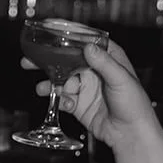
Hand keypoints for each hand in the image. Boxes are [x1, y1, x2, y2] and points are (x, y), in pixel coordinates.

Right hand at [24, 37, 156, 150]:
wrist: (130, 134)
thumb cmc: (134, 104)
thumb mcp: (121, 80)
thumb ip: (104, 63)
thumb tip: (88, 47)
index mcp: (109, 58)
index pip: (87, 40)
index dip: (69, 34)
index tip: (49, 29)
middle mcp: (95, 70)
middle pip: (67, 59)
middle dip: (48, 60)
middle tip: (29, 61)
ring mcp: (86, 86)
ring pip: (61, 79)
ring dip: (50, 83)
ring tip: (41, 88)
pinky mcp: (79, 103)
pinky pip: (63, 98)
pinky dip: (61, 100)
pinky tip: (68, 105)